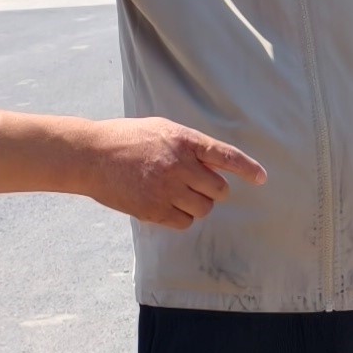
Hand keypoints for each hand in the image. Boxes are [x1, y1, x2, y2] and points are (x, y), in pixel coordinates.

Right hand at [87, 117, 265, 228]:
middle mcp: (179, 165)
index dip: (247, 168)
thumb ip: (189, 146)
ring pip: (204, 209)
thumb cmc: (127, 139)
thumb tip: (216, 168)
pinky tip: (166, 205)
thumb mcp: (161, 129)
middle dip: (213, 189)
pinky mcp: (153, 210)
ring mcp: (166, 189)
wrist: (90, 156)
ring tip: (177, 193)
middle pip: (219, 189)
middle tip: (197, 184)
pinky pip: (185, 223)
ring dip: (198, 204)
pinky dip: (182, 217)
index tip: (261, 178)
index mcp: (184, 141)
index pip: (226, 155)